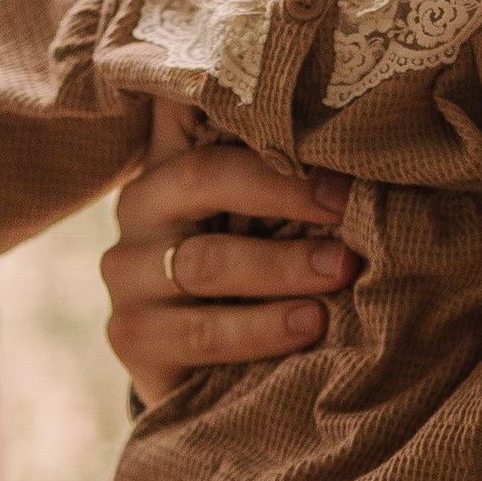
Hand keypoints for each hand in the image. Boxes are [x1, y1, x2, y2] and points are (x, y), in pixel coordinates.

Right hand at [105, 100, 357, 410]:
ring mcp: (127, 272)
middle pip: (202, 177)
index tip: (325, 131)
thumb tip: (354, 130)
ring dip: (283, 266)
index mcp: (168, 161)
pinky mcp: (131, 335)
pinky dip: (263, 330)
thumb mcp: (262, 216)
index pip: (190, 108)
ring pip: (207, 261)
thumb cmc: (251, 273)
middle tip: (348, 208)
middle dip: (284, 190)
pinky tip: (310, 326)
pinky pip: (203, 332)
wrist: (204, 372)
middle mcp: (139, 206)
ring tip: (342, 272)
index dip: (253, 113)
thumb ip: (280, 170)